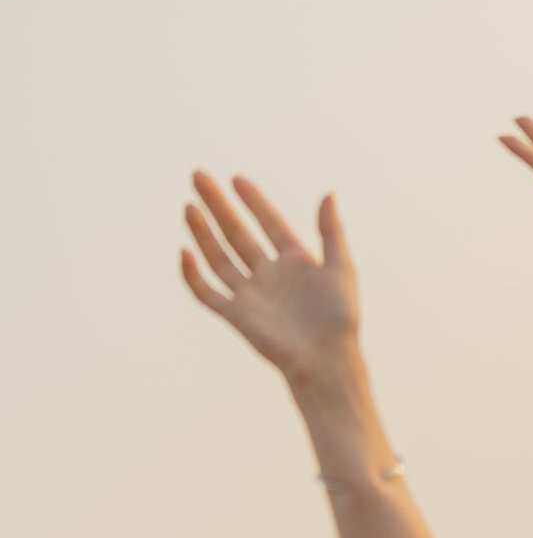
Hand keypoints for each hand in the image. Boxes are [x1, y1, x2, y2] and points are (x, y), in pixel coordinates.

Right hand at [181, 175, 361, 390]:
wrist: (327, 359)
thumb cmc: (339, 317)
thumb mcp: (341, 266)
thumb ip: (331, 231)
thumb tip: (329, 192)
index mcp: (295, 260)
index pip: (269, 222)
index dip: (253, 201)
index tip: (236, 178)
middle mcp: (268, 273)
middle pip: (237, 233)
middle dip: (218, 206)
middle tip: (199, 178)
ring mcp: (250, 293)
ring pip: (219, 256)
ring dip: (203, 232)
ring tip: (189, 207)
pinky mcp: (236, 315)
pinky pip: (207, 293)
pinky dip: (193, 275)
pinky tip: (185, 252)